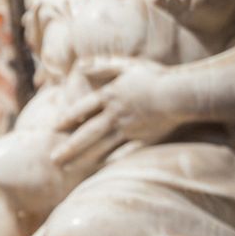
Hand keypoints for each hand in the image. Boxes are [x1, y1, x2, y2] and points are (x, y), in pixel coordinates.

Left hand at [52, 58, 177, 171]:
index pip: (82, 109)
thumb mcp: (128, 66)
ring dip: (81, 159)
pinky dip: (107, 162)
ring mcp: (127, 129)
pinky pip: (121, 153)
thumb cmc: (156, 77)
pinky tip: (96, 171)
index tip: (55, 127)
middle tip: (53, 160)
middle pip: (86, 134)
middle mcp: (114, 115)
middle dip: (68, 148)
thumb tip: (81, 65)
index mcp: (109, 96)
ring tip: (67, 169)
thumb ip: (104, 66)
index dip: (67, 118)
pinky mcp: (142, 139)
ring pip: (99, 147)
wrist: (181, 94)